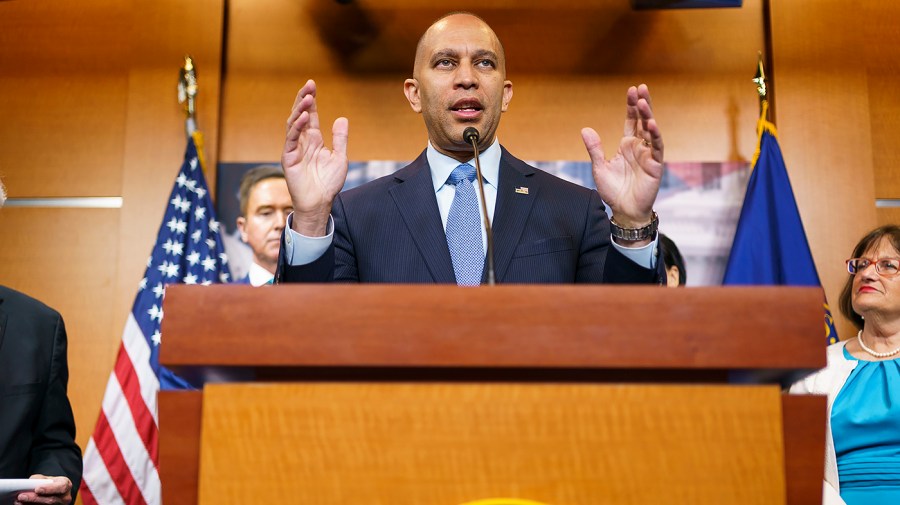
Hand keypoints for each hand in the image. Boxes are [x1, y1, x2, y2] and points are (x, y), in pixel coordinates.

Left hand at [15, 475, 71, 504]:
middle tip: (22, 496)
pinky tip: (22, 504)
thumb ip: (39, 479)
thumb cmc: (49, 483)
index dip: (49, 489)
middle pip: (51, 500)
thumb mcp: (46, 478)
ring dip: (30, 504)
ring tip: (19, 501)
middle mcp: (65, 497)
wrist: (53, 490)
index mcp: (66, 485)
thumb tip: (28, 484)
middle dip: (35, 498)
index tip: (37, 489)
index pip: (61, 487)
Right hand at [283, 79, 348, 236]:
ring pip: (293, 123)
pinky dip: (297, 127)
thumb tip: (342, 118)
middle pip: (300, 115)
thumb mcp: (339, 157)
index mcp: (314, 140)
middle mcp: (302, 141)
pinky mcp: (288, 157)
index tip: (313, 85)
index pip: (311, 115)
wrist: (320, 202)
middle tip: (309, 85)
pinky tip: (304, 117)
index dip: (311, 100)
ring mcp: (294, 148)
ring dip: (300, 109)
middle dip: (303, 99)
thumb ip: (340, 138)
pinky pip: (291, 139)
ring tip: (308, 97)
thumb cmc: (328, 183)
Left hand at [582, 84, 663, 230]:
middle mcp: (639, 147)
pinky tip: (651, 124)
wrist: (624, 211)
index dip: (632, 106)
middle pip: (643, 121)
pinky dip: (655, 136)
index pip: (631, 121)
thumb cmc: (613, 191)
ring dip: (649, 116)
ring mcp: (649, 155)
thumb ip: (594, 149)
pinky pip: (657, 148)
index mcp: (627, 145)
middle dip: (643, 104)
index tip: (632, 90)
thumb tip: (585, 129)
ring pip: (651, 131)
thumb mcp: (599, 167)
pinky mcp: (655, 165)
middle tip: (641, 88)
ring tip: (644, 102)